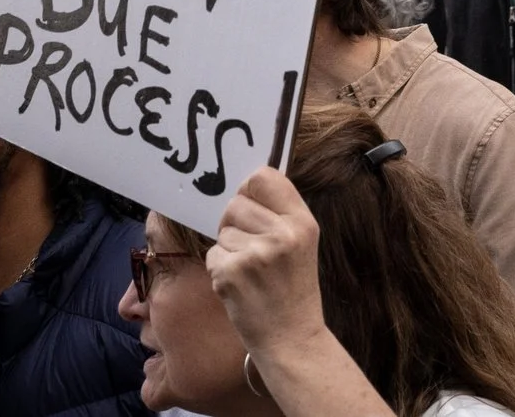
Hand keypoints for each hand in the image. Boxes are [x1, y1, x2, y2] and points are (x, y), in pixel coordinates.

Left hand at [207, 167, 329, 359]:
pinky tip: (239, 284)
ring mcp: (255, 254)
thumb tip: (246, 186)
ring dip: (228, 248)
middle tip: (250, 248)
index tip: (251, 205)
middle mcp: (281, 234)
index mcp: (303, 222)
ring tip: (249, 271)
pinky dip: (219, 268)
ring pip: (222, 231)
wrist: (291, 337)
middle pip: (235, 203)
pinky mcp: (230, 273)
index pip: (263, 177)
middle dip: (235, 223)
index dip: (250, 189)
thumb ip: (280, 213)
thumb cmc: (293, 288)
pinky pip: (212, 254)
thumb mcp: (302, 243)